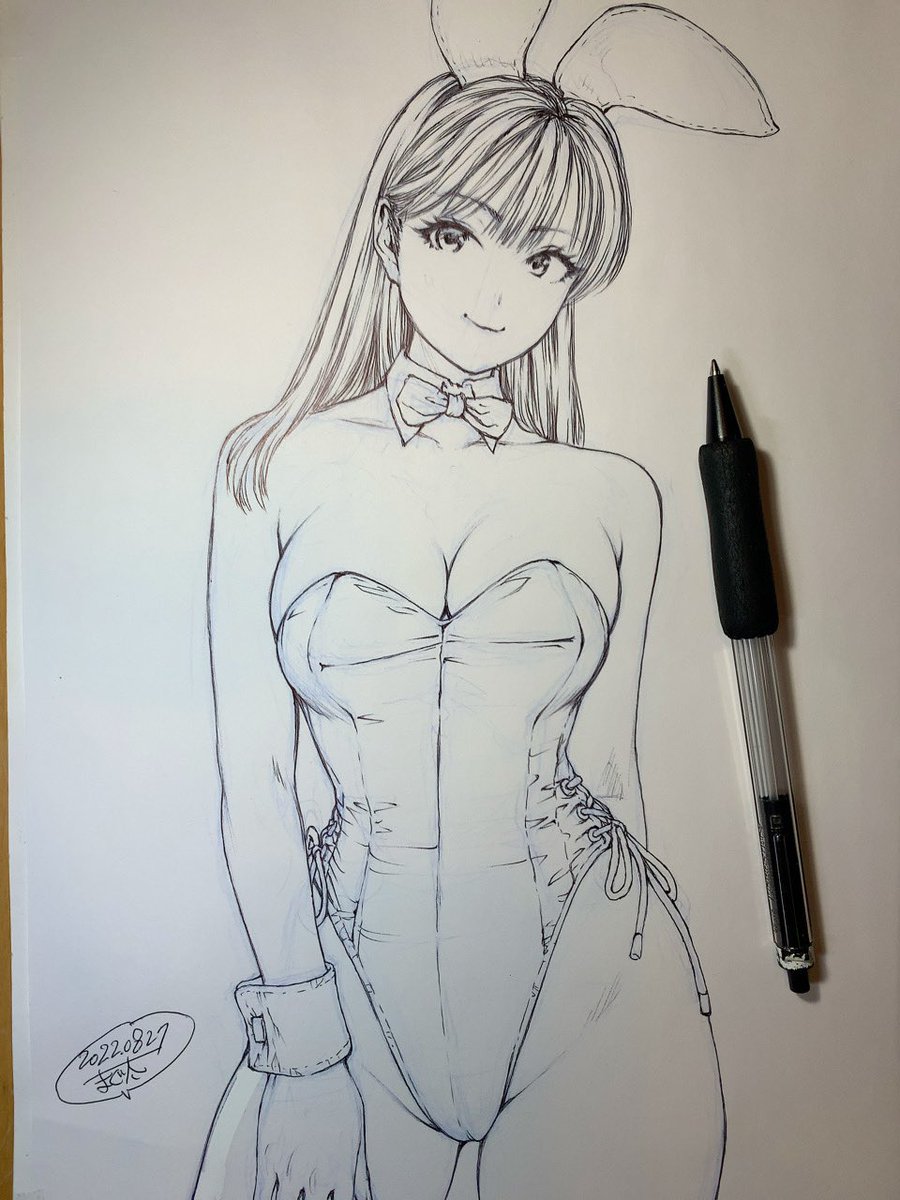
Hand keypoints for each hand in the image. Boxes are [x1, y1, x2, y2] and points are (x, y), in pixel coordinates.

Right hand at [254, 1064, 366, 1199]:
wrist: (310, 1068)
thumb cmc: (337, 1094)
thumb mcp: (356, 1133)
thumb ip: (358, 1172)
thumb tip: (365, 1197)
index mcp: (342, 1173)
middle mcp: (317, 1178)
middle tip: (311, 1198)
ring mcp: (290, 1171)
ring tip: (291, 1198)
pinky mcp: (268, 1160)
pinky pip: (262, 1195)